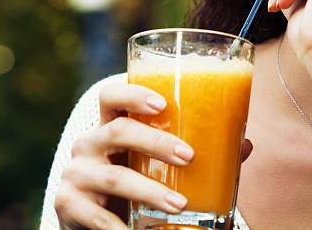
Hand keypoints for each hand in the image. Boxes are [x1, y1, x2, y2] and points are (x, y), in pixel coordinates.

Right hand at [54, 83, 192, 229]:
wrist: (88, 220)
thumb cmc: (131, 180)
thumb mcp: (151, 162)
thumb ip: (189, 152)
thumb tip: (244, 146)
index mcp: (109, 126)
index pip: (111, 97)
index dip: (133, 95)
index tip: (163, 104)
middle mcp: (88, 144)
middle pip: (118, 131)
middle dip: (157, 142)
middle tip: (189, 157)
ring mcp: (75, 173)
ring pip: (115, 177)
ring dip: (150, 191)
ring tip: (180, 204)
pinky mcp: (67, 204)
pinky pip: (98, 216)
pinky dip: (122, 226)